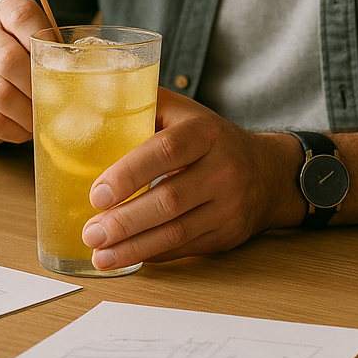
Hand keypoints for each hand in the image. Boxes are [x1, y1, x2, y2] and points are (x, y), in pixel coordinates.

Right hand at [0, 0, 48, 148]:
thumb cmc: (24, 60)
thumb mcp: (39, 44)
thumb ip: (57, 49)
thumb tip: (84, 69)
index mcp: (3, 12)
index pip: (21, 16)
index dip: (43, 39)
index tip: (60, 60)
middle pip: (8, 58)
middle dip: (38, 84)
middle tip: (56, 99)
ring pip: (0, 93)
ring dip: (28, 112)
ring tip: (43, 116)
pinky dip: (16, 130)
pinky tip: (25, 127)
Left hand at [80, 88, 305, 268]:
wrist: (267, 171)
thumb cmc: (211, 138)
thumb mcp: (185, 112)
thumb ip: (147, 103)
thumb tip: (97, 100)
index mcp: (204, 133)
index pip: (165, 152)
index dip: (128, 173)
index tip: (97, 193)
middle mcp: (221, 170)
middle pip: (169, 200)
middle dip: (125, 221)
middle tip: (90, 232)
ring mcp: (228, 206)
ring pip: (176, 232)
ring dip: (133, 246)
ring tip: (100, 253)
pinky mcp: (227, 234)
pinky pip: (185, 248)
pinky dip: (153, 254)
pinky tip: (127, 256)